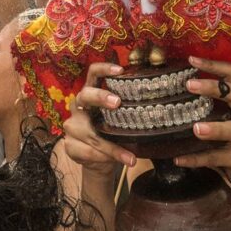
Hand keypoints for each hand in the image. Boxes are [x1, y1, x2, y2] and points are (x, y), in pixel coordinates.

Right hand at [64, 62, 135, 177]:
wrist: (98, 161)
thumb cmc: (113, 134)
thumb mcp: (121, 121)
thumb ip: (130, 112)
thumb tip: (160, 107)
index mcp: (91, 94)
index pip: (93, 74)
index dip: (104, 68)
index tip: (120, 70)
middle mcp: (79, 106)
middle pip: (85, 96)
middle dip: (100, 97)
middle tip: (117, 102)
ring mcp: (72, 126)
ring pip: (89, 133)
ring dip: (111, 146)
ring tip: (131, 157)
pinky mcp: (69, 145)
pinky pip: (87, 151)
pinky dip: (105, 158)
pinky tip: (119, 161)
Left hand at [175, 57, 230, 207]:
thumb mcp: (224, 118)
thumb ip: (206, 106)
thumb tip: (170, 91)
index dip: (213, 66)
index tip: (191, 60)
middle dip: (212, 88)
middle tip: (188, 85)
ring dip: (213, 129)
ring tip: (195, 128)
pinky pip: (215, 158)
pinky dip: (195, 159)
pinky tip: (178, 159)